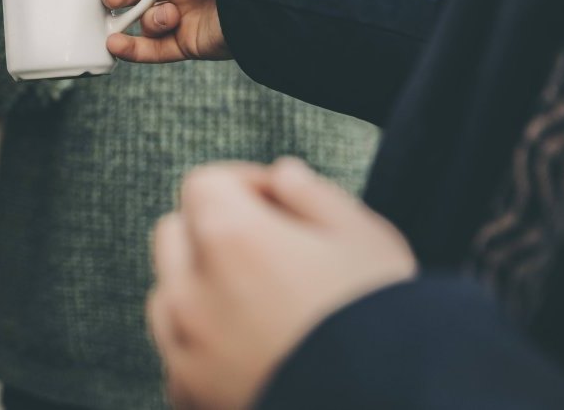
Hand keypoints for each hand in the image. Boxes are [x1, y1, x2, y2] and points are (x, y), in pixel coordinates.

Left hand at [149, 158, 416, 408]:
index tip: (279, 203)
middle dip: (213, 229)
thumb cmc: (383, 318)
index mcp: (229, 237)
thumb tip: (282, 175)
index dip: (245, 184)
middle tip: (270, 250)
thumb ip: (312, 193)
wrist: (397, 401)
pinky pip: (176, 357)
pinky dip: (199, 348)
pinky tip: (246, 350)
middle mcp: (192, 290)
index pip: (203, 184)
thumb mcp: (363, 235)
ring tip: (258, 302)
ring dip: (198, 287)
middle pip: (175, 233)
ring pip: (167, 295)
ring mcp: (187, 348)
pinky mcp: (193, 393)